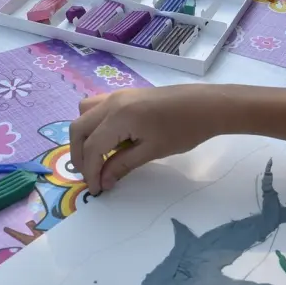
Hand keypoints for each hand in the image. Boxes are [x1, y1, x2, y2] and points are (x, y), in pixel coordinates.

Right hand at [70, 85, 221, 193]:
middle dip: (79, 155)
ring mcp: (117, 95)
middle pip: (79, 128)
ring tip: (96, 157)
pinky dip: (94, 125)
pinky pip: (96, 108)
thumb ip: (122, 165)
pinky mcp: (124, 95)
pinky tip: (109, 140)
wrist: (206, 105)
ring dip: (84, 136)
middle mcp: (111, 102)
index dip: (90, 171)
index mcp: (118, 117)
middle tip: (91, 175)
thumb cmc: (184, 130)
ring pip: (84, 114)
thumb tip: (103, 181)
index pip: (92, 147)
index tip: (96, 189)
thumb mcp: (152, 151)